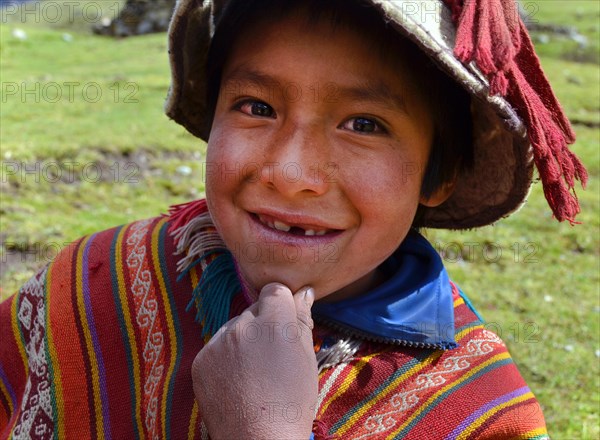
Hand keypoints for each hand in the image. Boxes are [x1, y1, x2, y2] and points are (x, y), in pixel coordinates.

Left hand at [192, 283, 317, 438]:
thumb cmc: (291, 403)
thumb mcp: (306, 360)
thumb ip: (302, 320)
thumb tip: (303, 291)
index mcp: (275, 323)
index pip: (274, 290)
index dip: (282, 305)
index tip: (286, 323)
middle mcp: (243, 326)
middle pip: (255, 309)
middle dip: (264, 324)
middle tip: (272, 355)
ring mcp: (219, 342)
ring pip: (235, 326)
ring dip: (244, 339)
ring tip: (254, 371)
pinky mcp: (201, 359)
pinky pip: (217, 346)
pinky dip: (226, 357)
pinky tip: (237, 379)